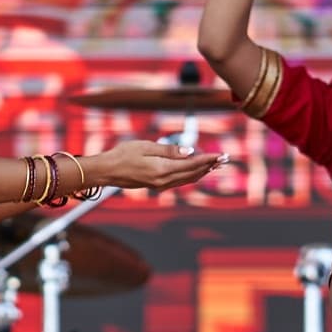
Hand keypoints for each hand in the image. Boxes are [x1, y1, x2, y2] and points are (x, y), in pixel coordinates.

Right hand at [88, 139, 225, 190]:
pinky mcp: (157, 184)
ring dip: (203, 171)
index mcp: (162, 170)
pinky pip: (180, 180)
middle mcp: (164, 181)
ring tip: (216, 164)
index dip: (208, 159)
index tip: (220, 155)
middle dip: (210, 166)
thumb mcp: (146, 147)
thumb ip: (169, 150)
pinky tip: (197, 170)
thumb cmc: (123, 155)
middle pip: (193, 173)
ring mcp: (161, 185)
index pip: (191, 164)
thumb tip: (190, 151)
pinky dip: (192, 174)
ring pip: (188, 179)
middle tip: (224, 159)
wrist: (107, 171)